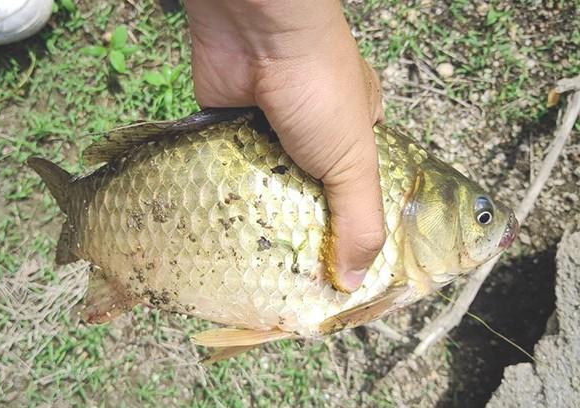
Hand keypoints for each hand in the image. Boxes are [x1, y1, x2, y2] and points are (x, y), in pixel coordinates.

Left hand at [185, 0, 384, 291]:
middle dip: (300, 234)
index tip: (335, 276)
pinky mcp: (230, 132)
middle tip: (289, 282)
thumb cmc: (318, 87)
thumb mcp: (353, 159)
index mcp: (356, 138)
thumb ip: (359, 221)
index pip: (357, 198)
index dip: (349, 235)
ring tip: (254, 268)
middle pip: (308, 199)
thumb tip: (354, 280)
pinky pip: (230, 174)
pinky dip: (229, 198)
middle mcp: (312, 138)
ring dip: (260, 220)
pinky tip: (226, 232)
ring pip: (266, 190)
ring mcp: (269, 135)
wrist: (257, 33)